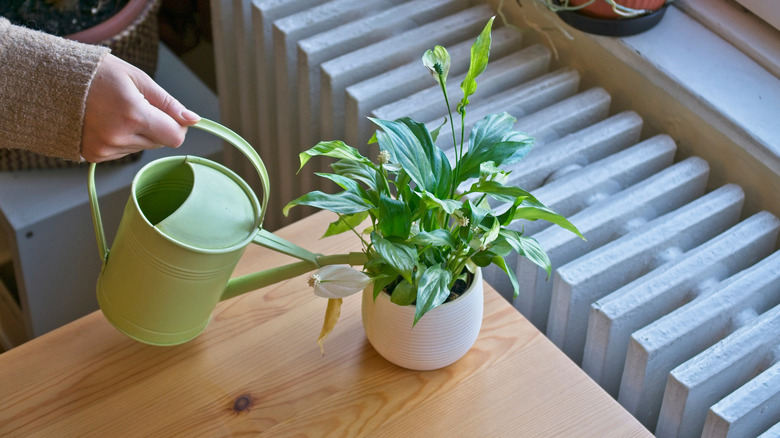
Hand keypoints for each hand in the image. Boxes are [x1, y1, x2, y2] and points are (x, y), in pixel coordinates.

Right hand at [81, 54, 199, 161]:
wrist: (52, 81)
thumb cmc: (97, 74)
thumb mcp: (138, 79)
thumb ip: (168, 103)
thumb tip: (192, 119)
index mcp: (133, 114)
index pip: (175, 137)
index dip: (178, 126)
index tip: (170, 115)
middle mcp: (119, 136)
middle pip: (160, 143)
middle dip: (157, 127)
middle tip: (138, 106)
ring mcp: (105, 149)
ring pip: (142, 148)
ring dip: (139, 133)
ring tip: (117, 112)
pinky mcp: (94, 156)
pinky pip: (124, 152)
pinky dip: (123, 139)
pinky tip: (107, 123)